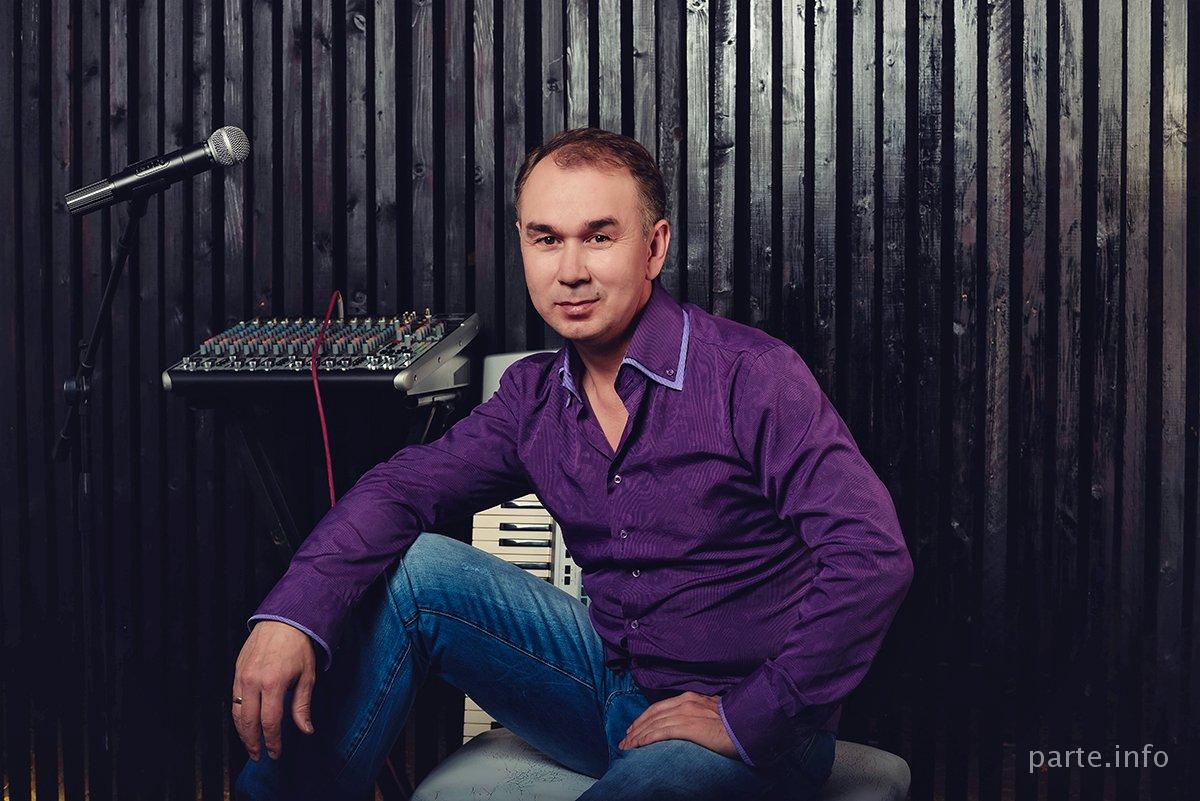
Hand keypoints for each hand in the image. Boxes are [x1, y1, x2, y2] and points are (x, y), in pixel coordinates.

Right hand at [232, 620, 317, 760]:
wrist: (283, 620)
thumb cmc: (298, 647)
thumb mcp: (307, 676)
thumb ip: (302, 705)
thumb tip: (306, 730)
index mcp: (273, 684)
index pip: (270, 722)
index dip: (272, 741)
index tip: (275, 753)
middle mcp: (253, 682)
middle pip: (249, 722)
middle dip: (253, 742)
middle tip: (259, 756)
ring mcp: (241, 677)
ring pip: (237, 713)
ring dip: (242, 733)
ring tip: (250, 745)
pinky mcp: (236, 672)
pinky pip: (233, 700)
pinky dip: (238, 716)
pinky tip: (245, 724)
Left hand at [618, 691, 737, 758]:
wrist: (748, 724)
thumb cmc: (734, 722)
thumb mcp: (712, 710)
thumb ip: (698, 713)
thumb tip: (690, 723)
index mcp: (690, 698)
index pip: (659, 707)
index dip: (644, 718)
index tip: (634, 728)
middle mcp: (685, 702)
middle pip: (652, 715)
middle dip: (636, 728)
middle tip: (625, 740)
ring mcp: (687, 713)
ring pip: (654, 724)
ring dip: (637, 736)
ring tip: (627, 746)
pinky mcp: (689, 726)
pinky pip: (662, 732)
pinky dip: (647, 738)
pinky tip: (638, 745)